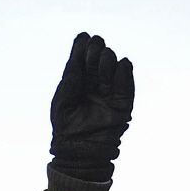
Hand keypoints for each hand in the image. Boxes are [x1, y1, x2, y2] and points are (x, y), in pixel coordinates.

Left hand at [48, 32, 133, 182]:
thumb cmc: (65, 128)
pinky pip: (127, 84)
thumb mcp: (63, 100)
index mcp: (78, 84)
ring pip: (112, 68)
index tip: (83, 38)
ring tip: (103, 60)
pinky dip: (125, 73)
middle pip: (97, 61)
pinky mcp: (123, 103)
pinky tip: (121, 65)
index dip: (83, 48)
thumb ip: (71, 77)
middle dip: (96, 51)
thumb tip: (78, 52)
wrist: (79, 152)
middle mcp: (94, 86)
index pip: (82, 60)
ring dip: (108, 61)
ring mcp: (110, 94)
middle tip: (94, 47)